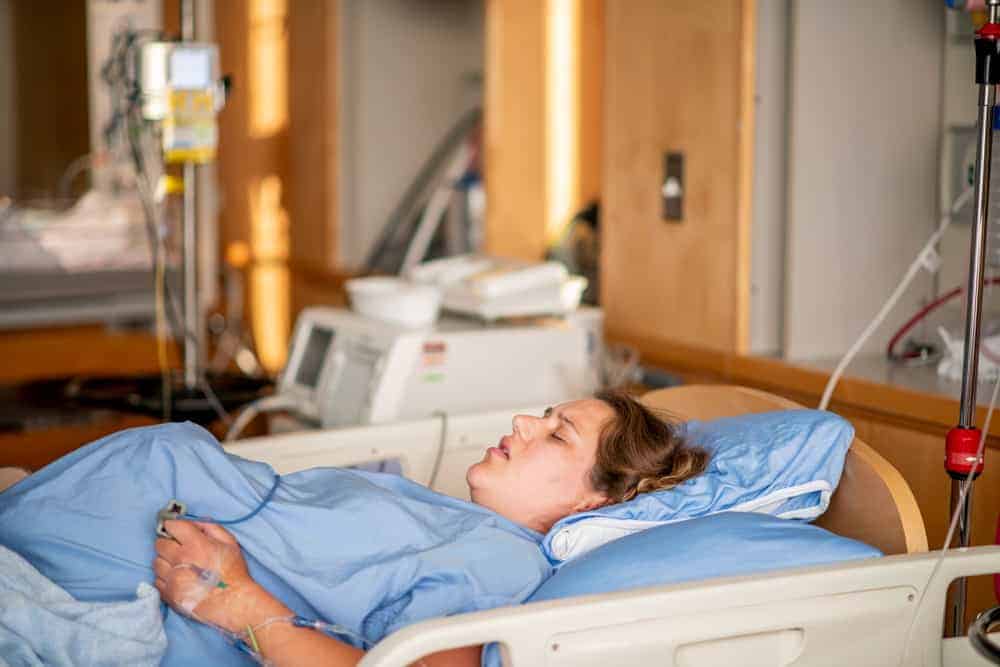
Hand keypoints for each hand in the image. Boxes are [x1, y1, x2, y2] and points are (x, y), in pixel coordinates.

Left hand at [153, 520, 267, 631]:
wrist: (233, 602)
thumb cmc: (234, 572)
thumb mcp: (230, 543)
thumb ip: (211, 528)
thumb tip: (194, 524)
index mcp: (195, 544)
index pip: (172, 526)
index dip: (174, 526)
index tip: (177, 530)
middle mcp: (180, 559)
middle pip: (159, 544)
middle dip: (169, 543)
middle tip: (180, 549)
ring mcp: (172, 578)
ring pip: (156, 562)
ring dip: (165, 561)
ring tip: (179, 566)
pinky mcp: (168, 595)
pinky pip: (157, 580)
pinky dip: (165, 578)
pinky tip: (178, 579)